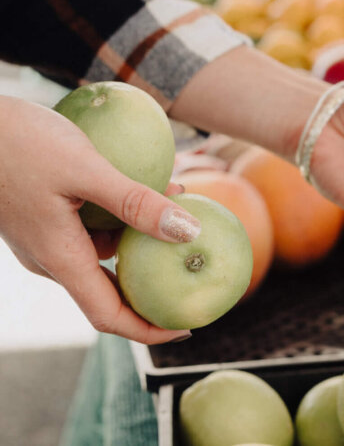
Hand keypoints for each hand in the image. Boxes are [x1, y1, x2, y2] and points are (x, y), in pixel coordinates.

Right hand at [0, 96, 200, 343]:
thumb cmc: (19, 142)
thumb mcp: (85, 169)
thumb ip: (136, 202)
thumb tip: (189, 232)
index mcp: (59, 258)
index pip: (109, 315)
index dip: (149, 329)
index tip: (187, 328)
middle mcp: (51, 256)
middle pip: (109, 289)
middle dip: (154, 283)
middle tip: (195, 269)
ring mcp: (46, 236)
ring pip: (104, 251)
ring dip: (144, 238)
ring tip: (181, 208)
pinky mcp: (45, 215)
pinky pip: (93, 229)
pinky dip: (126, 218)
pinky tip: (151, 188)